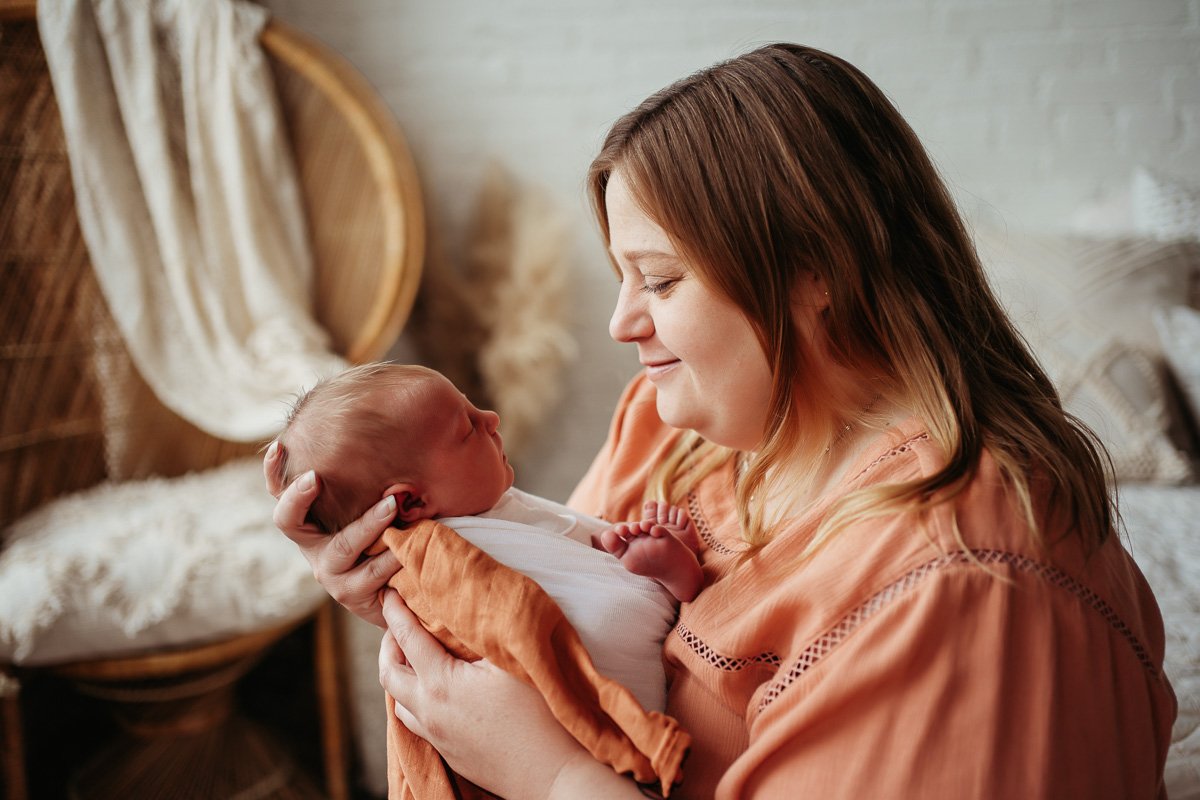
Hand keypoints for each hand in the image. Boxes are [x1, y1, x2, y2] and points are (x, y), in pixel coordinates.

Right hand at [264, 440, 399, 626]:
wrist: (399, 596)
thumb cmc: (385, 540)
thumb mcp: (373, 509)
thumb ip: (370, 481)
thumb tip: (382, 427)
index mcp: (310, 523)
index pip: (280, 493)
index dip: (272, 471)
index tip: (278, 446)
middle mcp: (312, 547)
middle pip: (288, 520)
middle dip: (299, 496)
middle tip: (315, 476)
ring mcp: (329, 573)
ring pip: (342, 545)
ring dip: (368, 523)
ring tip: (391, 504)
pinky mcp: (351, 595)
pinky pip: (372, 572)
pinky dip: (392, 556)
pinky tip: (408, 545)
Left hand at [379, 591, 631, 798]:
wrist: (554, 775)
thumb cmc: (541, 715)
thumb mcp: (514, 662)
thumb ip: (484, 634)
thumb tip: (467, 610)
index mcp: (441, 683)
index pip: (407, 638)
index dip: (395, 612)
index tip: (389, 593)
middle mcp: (430, 712)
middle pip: (389, 673)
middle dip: (388, 644)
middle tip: (398, 624)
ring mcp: (438, 737)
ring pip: (400, 702)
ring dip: (400, 676)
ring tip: (414, 658)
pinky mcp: (451, 753)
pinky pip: (417, 723)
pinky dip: (414, 700)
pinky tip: (434, 692)